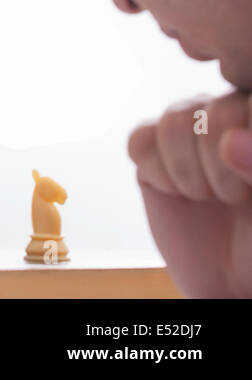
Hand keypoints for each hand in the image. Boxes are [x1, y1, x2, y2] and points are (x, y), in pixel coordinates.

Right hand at [127, 90, 251, 296]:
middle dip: (214, 166)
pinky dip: (157, 173)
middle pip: (204, 113)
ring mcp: (187, 129)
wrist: (232, 276)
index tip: (248, 184)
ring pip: (170, 123)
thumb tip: (230, 139)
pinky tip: (175, 190)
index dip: (239, 144)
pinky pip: (139, 140)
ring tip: (206, 196)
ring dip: (186, 172)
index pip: (243, 103)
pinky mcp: (150, 149)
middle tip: (229, 197)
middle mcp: (225, 114)